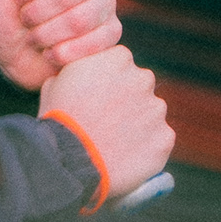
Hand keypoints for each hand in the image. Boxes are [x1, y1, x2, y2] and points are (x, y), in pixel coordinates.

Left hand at [0, 0, 119, 89]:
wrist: (13, 55)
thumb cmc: (5, 11)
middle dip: (35, 14)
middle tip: (25, 20)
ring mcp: (105, 3)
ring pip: (79, 20)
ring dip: (46, 35)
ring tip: (35, 36)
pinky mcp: (111, 33)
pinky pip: (95, 42)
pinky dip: (63, 53)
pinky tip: (51, 52)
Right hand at [40, 48, 174, 204]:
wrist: (68, 163)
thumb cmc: (57, 121)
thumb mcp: (55, 81)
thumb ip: (79, 69)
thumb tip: (82, 72)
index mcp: (119, 58)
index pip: (121, 63)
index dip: (107, 81)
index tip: (96, 96)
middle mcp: (144, 79)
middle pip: (140, 85)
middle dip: (127, 99)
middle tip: (106, 120)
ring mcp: (157, 110)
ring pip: (151, 114)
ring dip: (138, 123)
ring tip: (113, 142)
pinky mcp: (165, 139)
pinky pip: (158, 140)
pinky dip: (146, 148)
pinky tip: (124, 157)